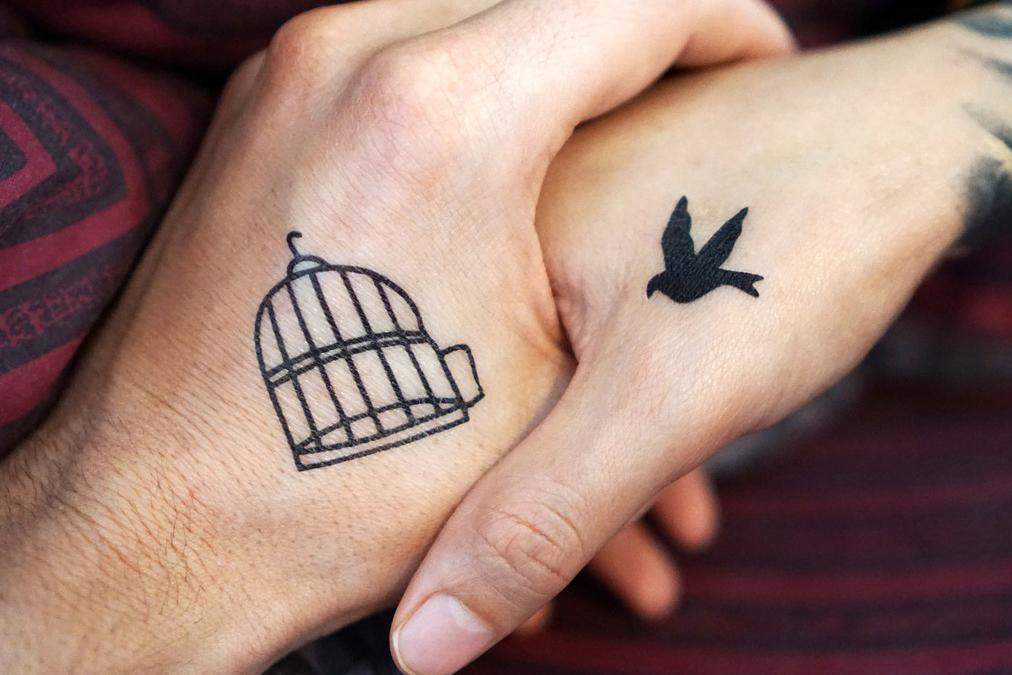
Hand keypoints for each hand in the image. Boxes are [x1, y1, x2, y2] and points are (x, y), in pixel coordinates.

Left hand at [0, 1, 792, 670]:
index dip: (731, 25)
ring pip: (480, 12)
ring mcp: (291, 76)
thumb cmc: (350, 476)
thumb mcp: (549, 406)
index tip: (771, 65)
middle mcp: (352, 58)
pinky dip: (482, 83)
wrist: (150, 523)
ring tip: (626, 118)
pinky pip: (405, 54)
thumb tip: (709, 234)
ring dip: (567, 60)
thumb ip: (638, 269)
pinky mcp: (262, 112)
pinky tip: (516, 160)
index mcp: (446, 111)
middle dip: (652, 35)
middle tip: (714, 83)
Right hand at [392, 0, 1011, 669]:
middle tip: (620, 601)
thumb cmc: (797, 250)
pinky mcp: (633, 229)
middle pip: (509, 412)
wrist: (921, 136)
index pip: (444, 429)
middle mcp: (513, 228)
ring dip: (618, 488)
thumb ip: (544, 515)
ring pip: (569, 388)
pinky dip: (648, 423)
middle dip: (564, 528)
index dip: (473, 542)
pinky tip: (696, 482)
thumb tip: (428, 639)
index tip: (532, 620)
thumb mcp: (667, 399)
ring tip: (667, 573)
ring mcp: (575, 220)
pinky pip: (611, 348)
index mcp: (484, 250)